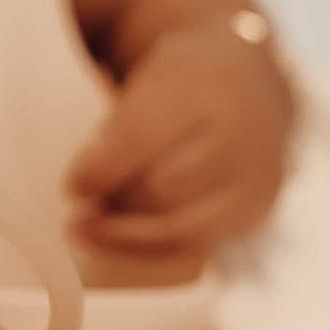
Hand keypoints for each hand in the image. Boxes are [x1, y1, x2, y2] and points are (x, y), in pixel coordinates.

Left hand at [67, 20, 290, 254]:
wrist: (252, 81)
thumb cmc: (181, 84)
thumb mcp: (147, 82)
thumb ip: (117, 131)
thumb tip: (83, 190)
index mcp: (202, 89)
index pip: (141, 138)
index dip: (99, 170)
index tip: (71, 188)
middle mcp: (239, 133)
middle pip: (160, 189)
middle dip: (113, 204)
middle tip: (82, 209)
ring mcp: (256, 175)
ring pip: (180, 226)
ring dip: (126, 232)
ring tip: (91, 226)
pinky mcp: (257, 207)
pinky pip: (197, 245)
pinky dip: (150, 248)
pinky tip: (119, 239)